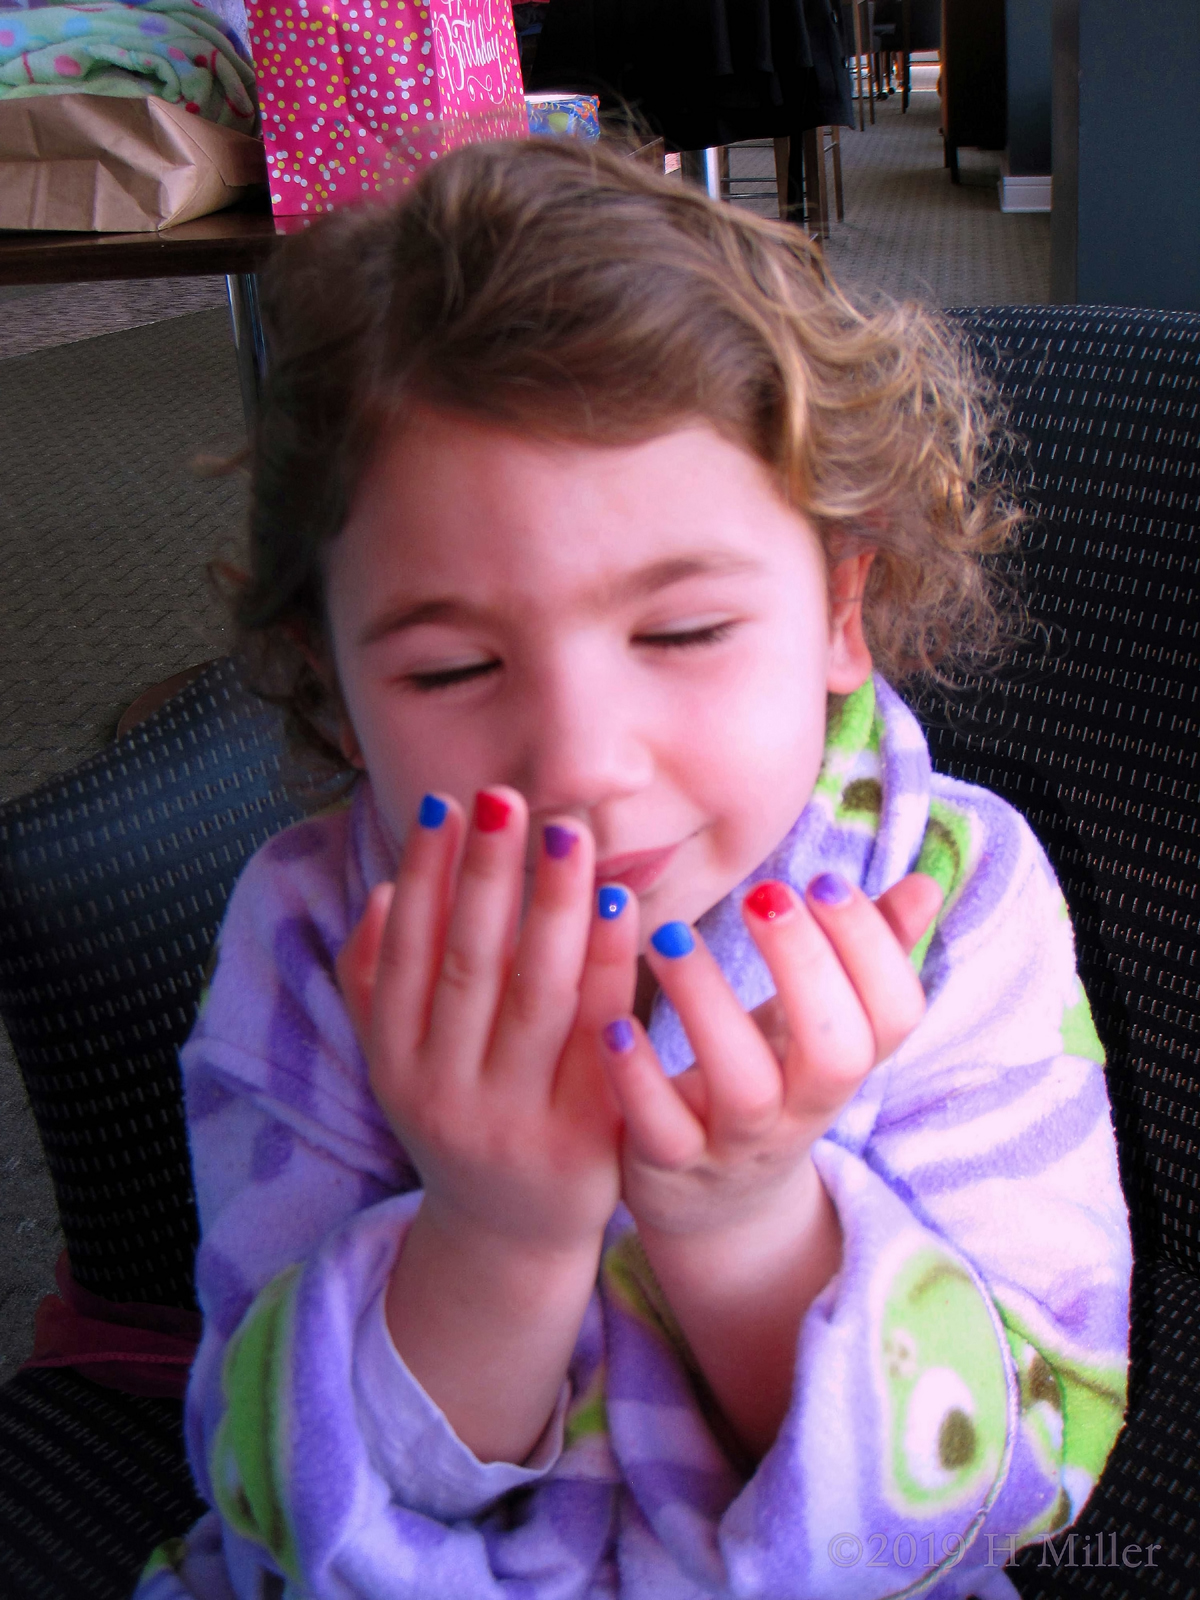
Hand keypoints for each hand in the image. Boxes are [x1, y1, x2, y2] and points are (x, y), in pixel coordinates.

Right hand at [336, 788, 637, 1257]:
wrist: (510, 1234)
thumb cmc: (459, 1114)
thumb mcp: (397, 1060)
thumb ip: (378, 981)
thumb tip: (386, 893)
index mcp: (395, 1065)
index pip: (408, 954)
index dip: (426, 877)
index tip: (447, 805)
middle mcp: (447, 1093)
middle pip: (472, 966)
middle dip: (488, 876)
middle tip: (508, 798)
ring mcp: (517, 1121)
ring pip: (537, 996)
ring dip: (552, 907)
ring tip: (566, 834)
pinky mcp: (585, 1139)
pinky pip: (599, 1035)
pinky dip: (610, 965)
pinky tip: (621, 903)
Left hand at [599, 871, 942, 1241]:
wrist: (718, 1205)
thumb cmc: (774, 1079)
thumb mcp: (821, 1022)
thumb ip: (869, 955)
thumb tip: (926, 886)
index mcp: (847, 1062)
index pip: (895, 1012)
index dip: (872, 948)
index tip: (824, 880)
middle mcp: (804, 1108)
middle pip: (836, 1053)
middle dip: (806, 966)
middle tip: (763, 894)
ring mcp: (739, 1142)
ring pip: (745, 1087)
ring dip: (708, 1004)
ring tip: (670, 937)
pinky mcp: (672, 1164)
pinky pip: (662, 1129)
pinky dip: (639, 1077)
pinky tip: (614, 1021)